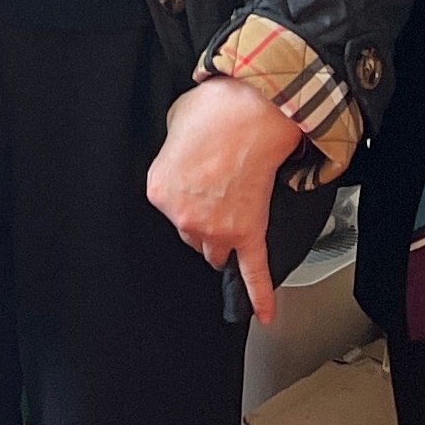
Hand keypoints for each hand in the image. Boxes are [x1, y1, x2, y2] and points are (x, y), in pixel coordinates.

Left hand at [145, 77, 304, 323]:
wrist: (252, 110)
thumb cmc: (216, 111)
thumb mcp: (174, 122)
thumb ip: (174, 151)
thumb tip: (187, 156)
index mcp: (159, 190)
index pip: (168, 210)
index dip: (186, 195)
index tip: (196, 183)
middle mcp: (184, 216)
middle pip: (191, 235)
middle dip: (203, 219)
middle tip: (217, 192)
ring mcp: (216, 229)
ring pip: (217, 252)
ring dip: (224, 241)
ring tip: (235, 216)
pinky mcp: (248, 233)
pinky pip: (254, 273)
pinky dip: (260, 296)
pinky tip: (265, 314)